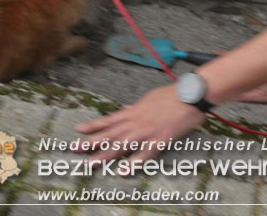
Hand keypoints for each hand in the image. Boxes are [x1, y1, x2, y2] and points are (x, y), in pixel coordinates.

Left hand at [76, 85, 205, 164]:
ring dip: (105, 154)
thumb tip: (128, 109)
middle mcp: (137, 122)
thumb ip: (137, 107)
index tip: (79, 130)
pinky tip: (123, 171)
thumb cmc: (173, 95)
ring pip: (122, 145)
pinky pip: (145, 154)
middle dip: (91, 142)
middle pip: (110, 134)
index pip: (109, 120)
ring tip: (91, 163)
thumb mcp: (151, 98)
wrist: (191, 95)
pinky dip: (134, 163)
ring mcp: (147, 132)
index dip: (94, 126)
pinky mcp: (160, 140)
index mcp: (134, 112)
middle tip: (75, 149)